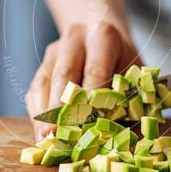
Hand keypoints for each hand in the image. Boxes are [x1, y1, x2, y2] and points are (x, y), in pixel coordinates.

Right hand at [26, 21, 139, 138]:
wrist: (100, 32)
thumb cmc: (122, 60)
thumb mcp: (135, 70)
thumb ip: (133, 97)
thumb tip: (131, 134)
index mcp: (103, 36)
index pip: (95, 71)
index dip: (89, 101)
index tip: (84, 126)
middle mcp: (74, 39)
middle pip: (64, 76)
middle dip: (59, 109)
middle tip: (55, 134)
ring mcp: (54, 51)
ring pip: (44, 84)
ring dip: (43, 114)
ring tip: (44, 139)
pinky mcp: (42, 64)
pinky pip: (35, 90)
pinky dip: (37, 113)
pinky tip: (41, 133)